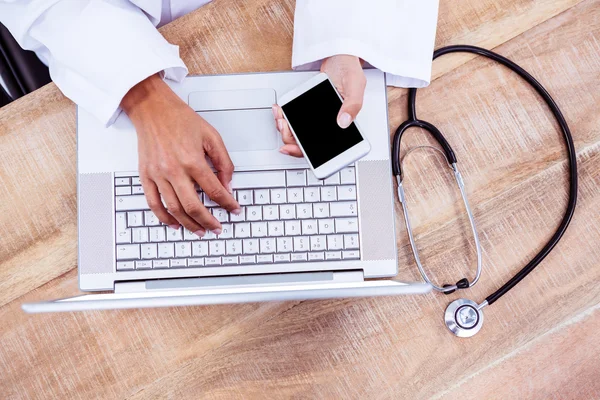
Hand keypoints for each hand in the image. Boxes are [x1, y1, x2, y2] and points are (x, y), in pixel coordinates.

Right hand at [121, 74, 239, 235]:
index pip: (214, 190)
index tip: (234, 209)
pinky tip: (174, 224)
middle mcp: (174, 170)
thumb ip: (223, 162)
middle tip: (217, 228)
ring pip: (174, 209)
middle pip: (193, 206)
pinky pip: (154, 203)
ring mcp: (158, 174)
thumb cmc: (180, 119)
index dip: (227, 203)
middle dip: (208, 221)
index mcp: (193, 160)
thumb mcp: (211, 136)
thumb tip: (228, 184)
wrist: (152, 108)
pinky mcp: (146, 175)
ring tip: (199, 231)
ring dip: (188, 224)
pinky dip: (164, 218)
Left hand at [272, 54, 366, 156]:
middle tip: (283, 126)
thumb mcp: (355, 85)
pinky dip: (285, 119)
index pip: (326, 149)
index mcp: (344, 125)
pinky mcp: (309, 112)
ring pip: (298, 134)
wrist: (339, 56)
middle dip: (290, 139)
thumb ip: (352, 104)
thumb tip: (344, 122)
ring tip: (280, 117)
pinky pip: (295, 121)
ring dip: (285, 129)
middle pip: (307, 144)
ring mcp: (318, 120)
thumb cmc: (349, 70)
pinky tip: (280, 112)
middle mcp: (330, 125)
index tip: (293, 148)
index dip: (308, 153)